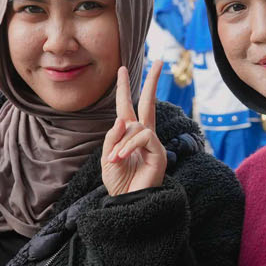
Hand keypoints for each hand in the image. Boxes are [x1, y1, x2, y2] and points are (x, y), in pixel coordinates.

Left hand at [102, 64, 166, 196]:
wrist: (127, 204)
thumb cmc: (117, 184)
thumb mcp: (106, 158)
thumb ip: (112, 138)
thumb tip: (123, 120)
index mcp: (129, 136)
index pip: (128, 107)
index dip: (125, 89)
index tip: (122, 69)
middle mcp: (144, 137)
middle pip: (149, 103)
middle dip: (153, 82)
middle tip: (159, 61)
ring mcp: (153, 145)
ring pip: (138, 127)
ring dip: (122, 143)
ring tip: (115, 159)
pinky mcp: (159, 154)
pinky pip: (144, 138)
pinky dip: (129, 146)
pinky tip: (121, 158)